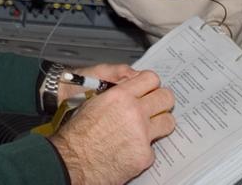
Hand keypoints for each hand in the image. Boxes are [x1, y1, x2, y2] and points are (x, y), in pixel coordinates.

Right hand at [48, 69, 175, 184]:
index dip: (151, 84)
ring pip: (168, 122)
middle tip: (156, 107)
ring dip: (160, 124)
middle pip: (166, 97)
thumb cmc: (77, 134)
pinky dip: (143, 150)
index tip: (150, 89)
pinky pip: (153, 148)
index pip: (151, 78)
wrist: (73, 161)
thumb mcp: (92, 102)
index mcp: (120, 96)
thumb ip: (116, 94)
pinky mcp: (145, 155)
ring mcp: (142, 134)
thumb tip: (130, 90)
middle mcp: (134, 112)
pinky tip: (130, 151)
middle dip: (162, 101)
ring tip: (149, 128)